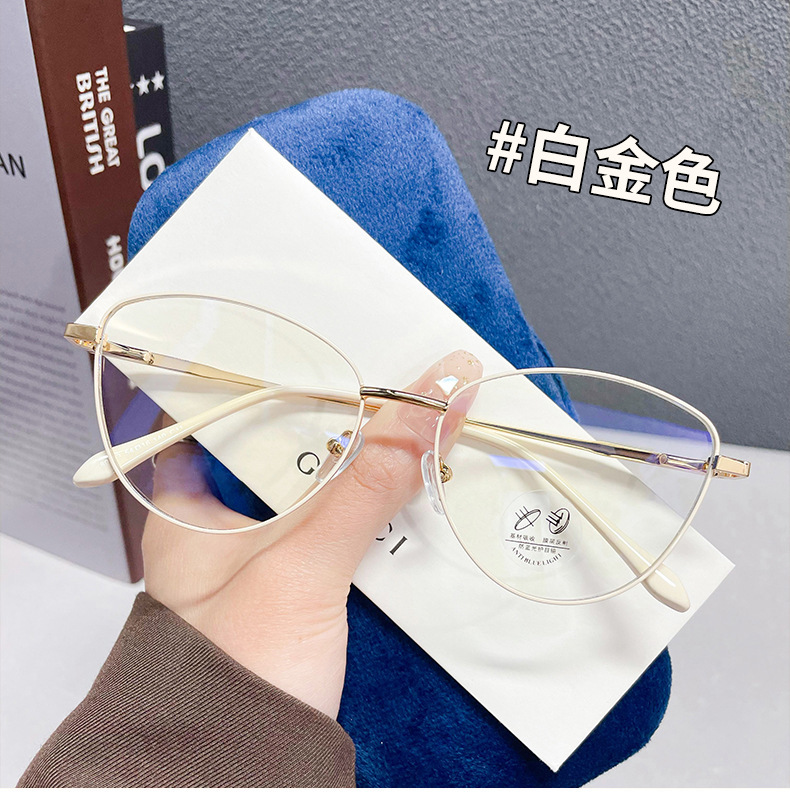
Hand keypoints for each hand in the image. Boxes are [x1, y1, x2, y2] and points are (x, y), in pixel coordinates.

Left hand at [142, 350, 481, 717]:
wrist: (241, 773)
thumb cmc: (231, 675)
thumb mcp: (303, 563)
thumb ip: (366, 484)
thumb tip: (426, 404)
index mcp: (187, 501)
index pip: (228, 406)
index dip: (278, 370)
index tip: (331, 343)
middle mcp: (222, 519)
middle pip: (286, 439)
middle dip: (341, 410)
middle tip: (389, 371)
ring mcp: (264, 549)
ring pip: (321, 479)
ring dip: (365, 454)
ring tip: (409, 406)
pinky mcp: (301, 578)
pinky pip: (342, 518)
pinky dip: (374, 498)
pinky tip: (408, 472)